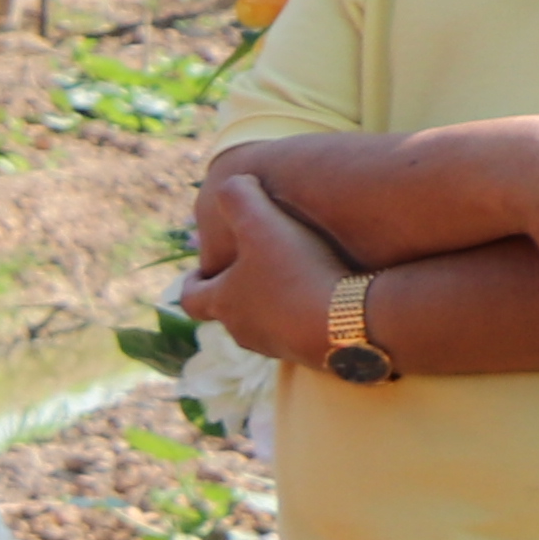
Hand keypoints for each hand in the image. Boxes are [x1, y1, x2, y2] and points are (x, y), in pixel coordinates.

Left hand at [176, 169, 345, 364]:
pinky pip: (300, 334)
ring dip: (271, 304)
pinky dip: (304, 316)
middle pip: (229, 314)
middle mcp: (245, 332)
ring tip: (289, 280)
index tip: (199, 271)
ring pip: (265, 325)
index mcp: (223, 304)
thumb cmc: (296, 271)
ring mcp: (279, 347)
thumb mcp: (262, 223)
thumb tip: (229, 184)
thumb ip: (238, 198)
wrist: (348, 322)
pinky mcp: (314, 355)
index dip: (192, 282)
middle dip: (235, 291)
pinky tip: (325, 298)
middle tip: (248, 272)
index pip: (190, 299)